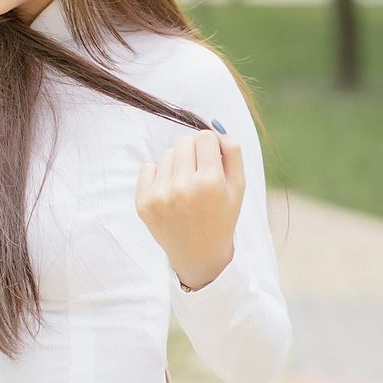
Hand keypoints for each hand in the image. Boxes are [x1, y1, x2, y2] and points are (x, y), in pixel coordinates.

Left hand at [135, 127, 244, 289]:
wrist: (199, 254)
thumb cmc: (221, 216)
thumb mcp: (238, 187)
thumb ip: (232, 152)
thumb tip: (214, 128)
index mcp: (210, 183)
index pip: (204, 137)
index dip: (209, 146)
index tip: (211, 160)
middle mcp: (183, 188)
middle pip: (183, 141)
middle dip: (193, 153)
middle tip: (199, 174)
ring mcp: (160, 196)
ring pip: (166, 154)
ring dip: (176, 165)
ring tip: (186, 188)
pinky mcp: (143, 202)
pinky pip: (147, 166)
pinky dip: (158, 175)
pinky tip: (170, 194)